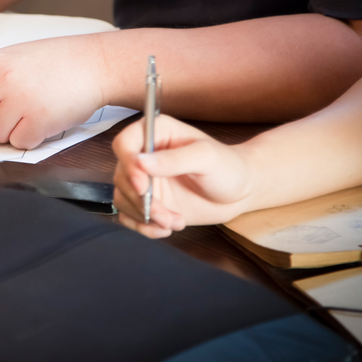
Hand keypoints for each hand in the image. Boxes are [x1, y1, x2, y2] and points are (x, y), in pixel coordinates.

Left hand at [0, 34, 107, 148]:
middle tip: (6, 116)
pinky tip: (42, 121)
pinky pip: (18, 142)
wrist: (95, 64)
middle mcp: (3, 80)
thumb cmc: (58, 62)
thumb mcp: (17, 57)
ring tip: (28, 115)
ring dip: (8, 132)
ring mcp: (20, 100)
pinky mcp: (39, 120)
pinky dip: (29, 138)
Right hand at [112, 115, 253, 237]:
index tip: (143, 187)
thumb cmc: (227, 167)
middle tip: (165, 214)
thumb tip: (140, 162)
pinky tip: (166, 229)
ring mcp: (144, 180)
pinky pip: (129, 216)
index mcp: (156, 133)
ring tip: (174, 222)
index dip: (128, 165)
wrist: (240, 192)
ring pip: (123, 199)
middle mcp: (145, 155)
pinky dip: (144, 227)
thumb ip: (175, 159)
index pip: (124, 144)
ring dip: (145, 217)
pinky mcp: (147, 202)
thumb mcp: (206, 158)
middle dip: (141, 201)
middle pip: (121, 177)